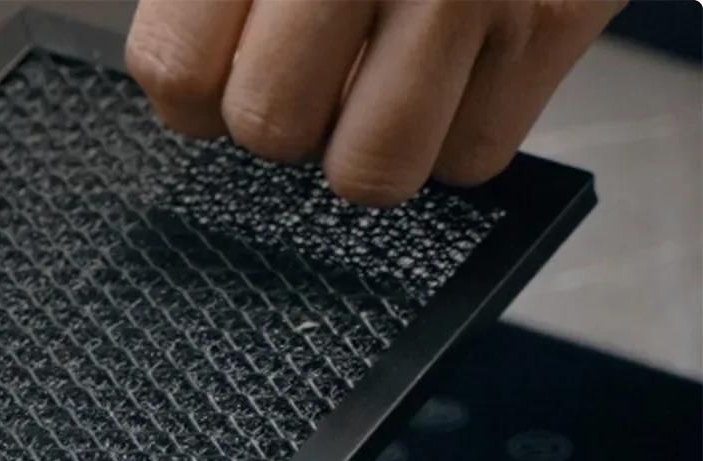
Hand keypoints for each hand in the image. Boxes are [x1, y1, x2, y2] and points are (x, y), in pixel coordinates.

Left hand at [126, 0, 625, 204]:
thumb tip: (185, 85)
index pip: (179, 73)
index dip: (197, 91)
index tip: (224, 65)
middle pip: (270, 127)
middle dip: (287, 110)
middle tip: (322, 53)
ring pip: (370, 169)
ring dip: (368, 141)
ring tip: (386, 69)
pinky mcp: (557, 14)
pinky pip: (471, 155)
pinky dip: (460, 128)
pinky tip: (462, 58)